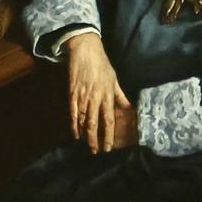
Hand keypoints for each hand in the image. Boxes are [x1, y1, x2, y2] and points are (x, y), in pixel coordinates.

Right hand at [63, 33, 131, 154]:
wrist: (85, 50)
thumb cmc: (102, 64)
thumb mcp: (114, 79)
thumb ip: (120, 96)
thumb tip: (129, 108)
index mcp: (107, 95)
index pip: (109, 120)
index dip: (108, 136)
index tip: (108, 147)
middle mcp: (95, 98)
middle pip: (94, 124)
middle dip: (95, 140)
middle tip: (95, 151)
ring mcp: (82, 97)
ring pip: (83, 121)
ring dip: (84, 135)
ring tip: (86, 145)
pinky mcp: (72, 94)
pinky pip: (73, 113)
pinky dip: (73, 125)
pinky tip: (74, 134)